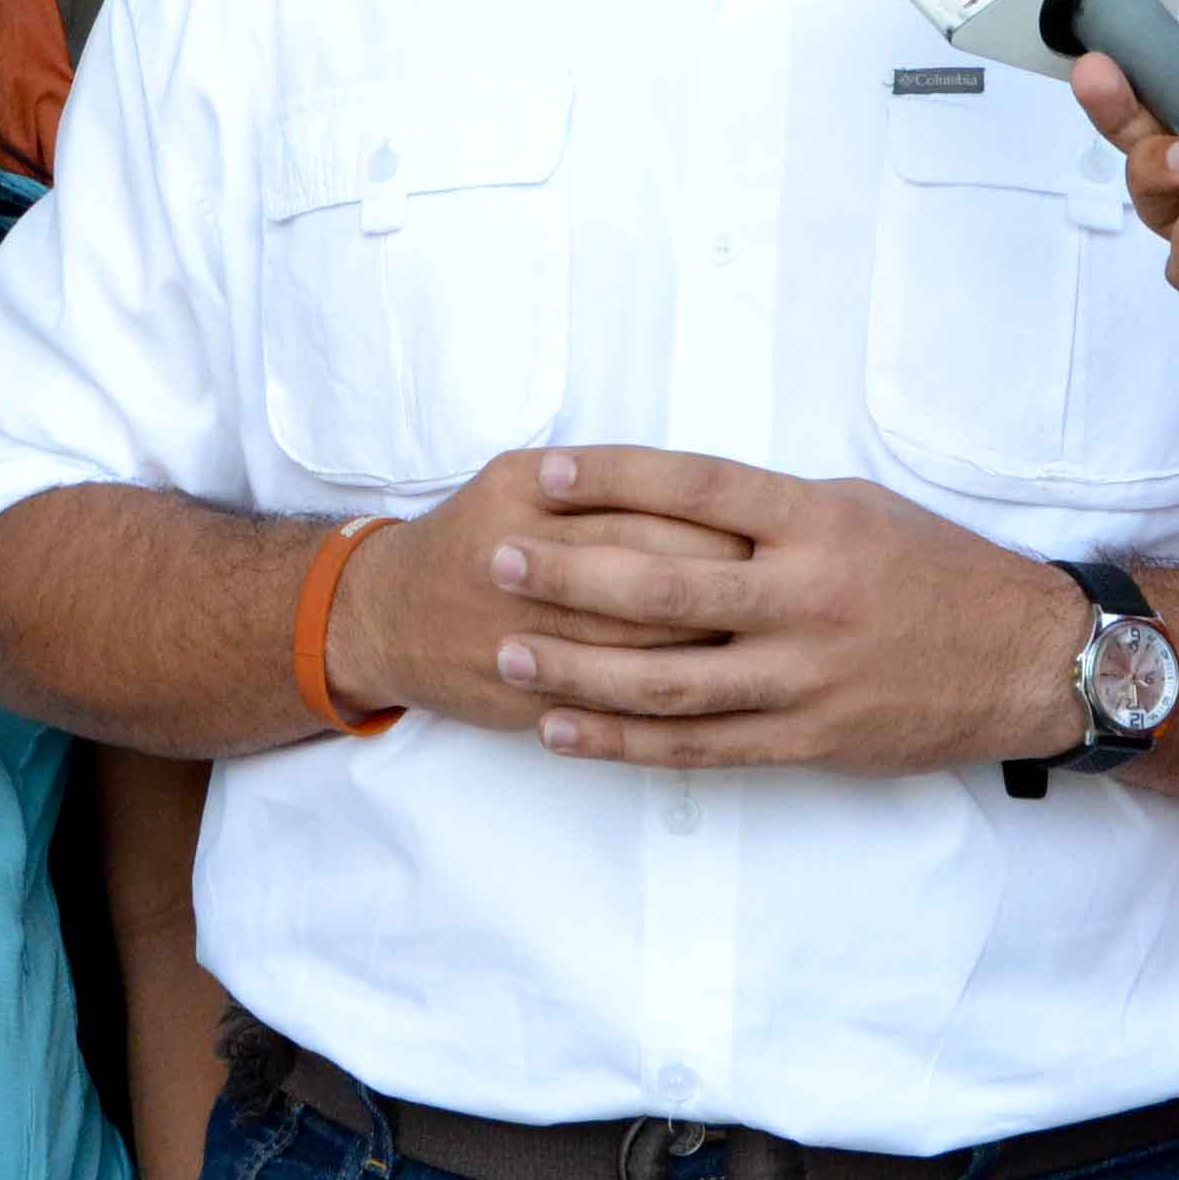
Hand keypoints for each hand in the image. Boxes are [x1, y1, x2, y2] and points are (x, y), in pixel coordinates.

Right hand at [319, 454, 752, 730]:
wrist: (384, 616)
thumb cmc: (477, 533)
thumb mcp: (521, 476)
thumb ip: (606, 479)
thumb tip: (726, 495)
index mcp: (523, 489)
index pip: (643, 503)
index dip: (717, 524)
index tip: (777, 534)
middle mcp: (517, 556)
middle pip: (649, 572)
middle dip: (730, 586)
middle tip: (794, 591)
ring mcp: (516, 631)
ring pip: (637, 645)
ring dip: (710, 650)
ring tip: (769, 643)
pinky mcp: (521, 694)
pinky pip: (609, 703)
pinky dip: (665, 703)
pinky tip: (715, 698)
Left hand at [472, 449, 1088, 773]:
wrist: (1027, 661)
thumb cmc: (934, 570)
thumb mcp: (857, 508)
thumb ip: (767, 509)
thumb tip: (664, 498)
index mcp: (818, 523)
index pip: (695, 488)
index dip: (612, 478)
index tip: (543, 472)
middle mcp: (807, 598)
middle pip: (664, 587)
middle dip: (569, 576)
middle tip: (497, 561)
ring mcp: (805, 678)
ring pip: (668, 680)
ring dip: (576, 672)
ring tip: (507, 655)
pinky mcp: (807, 741)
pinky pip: (698, 748)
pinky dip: (623, 743)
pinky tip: (563, 732)